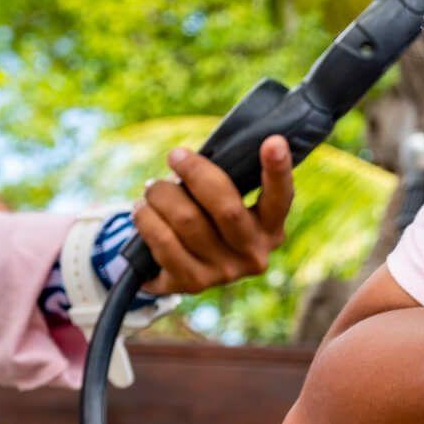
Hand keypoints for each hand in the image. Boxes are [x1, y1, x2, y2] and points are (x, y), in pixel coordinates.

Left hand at [131, 137, 294, 294]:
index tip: (273, 140)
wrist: (188, 266)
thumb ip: (223, 182)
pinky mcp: (193, 283)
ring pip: (187, 221)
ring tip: (152, 188)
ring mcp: (225, 272)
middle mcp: (254, 254)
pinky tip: (142, 210)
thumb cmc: (208, 217)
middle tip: (175, 155)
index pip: (280, 197)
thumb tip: (189, 159)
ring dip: (161, 195)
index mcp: (271, 228)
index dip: (278, 170)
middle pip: (226, 208)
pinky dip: (147, 219)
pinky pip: (163, 243)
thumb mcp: (226, 201)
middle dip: (194, 172)